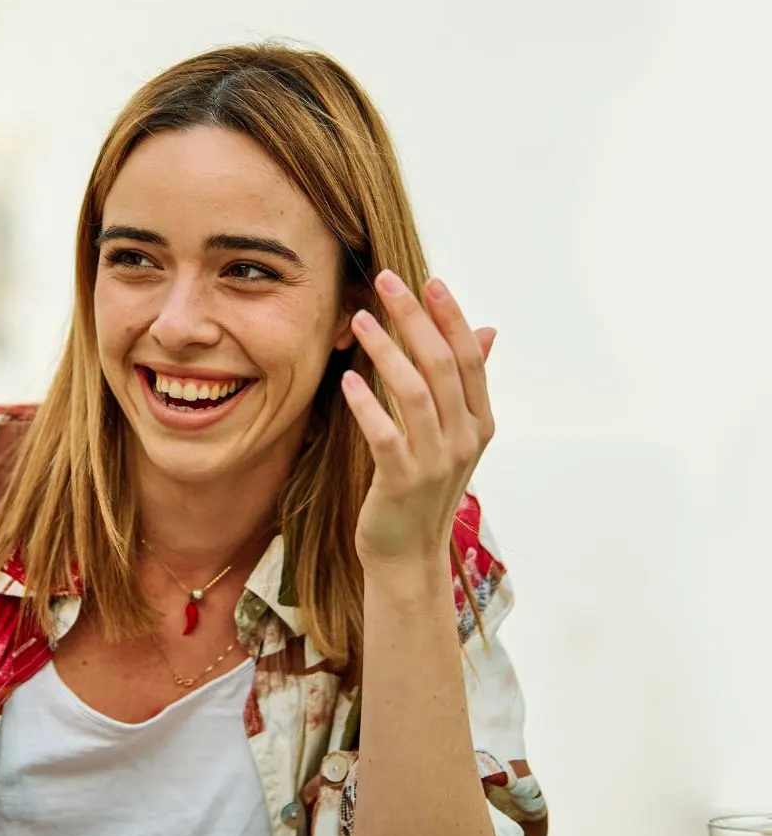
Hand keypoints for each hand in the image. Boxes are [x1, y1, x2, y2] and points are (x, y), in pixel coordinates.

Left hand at [341, 270, 496, 567]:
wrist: (407, 554)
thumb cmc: (422, 488)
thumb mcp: (453, 437)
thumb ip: (466, 386)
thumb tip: (488, 331)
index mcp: (480, 423)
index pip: (469, 358)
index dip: (450, 317)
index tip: (428, 281)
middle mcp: (464, 439)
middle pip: (441, 365)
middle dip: (415, 319)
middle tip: (387, 282)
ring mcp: (435, 461)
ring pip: (413, 392)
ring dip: (386, 351)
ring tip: (360, 320)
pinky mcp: (402, 481)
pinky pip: (384, 433)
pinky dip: (366, 403)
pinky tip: (347, 379)